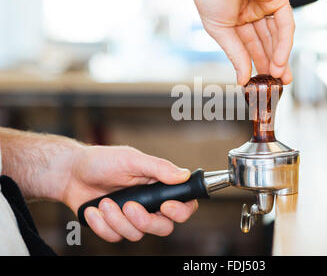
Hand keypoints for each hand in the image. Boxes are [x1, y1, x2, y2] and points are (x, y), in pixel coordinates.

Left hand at [62, 145, 197, 241]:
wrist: (70, 174)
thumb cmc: (101, 161)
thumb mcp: (131, 159)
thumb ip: (159, 168)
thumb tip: (184, 175)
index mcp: (159, 185)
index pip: (184, 204)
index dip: (180, 211)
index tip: (165, 206)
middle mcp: (150, 204)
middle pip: (164, 227)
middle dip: (145, 221)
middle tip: (128, 206)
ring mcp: (132, 217)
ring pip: (137, 234)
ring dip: (117, 219)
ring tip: (104, 202)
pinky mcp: (115, 227)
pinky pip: (115, 237)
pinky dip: (102, 224)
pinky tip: (94, 209)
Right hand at [186, 0, 294, 84]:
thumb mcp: (220, 30)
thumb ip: (235, 54)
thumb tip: (243, 78)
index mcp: (235, 21)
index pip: (249, 47)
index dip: (254, 65)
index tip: (257, 83)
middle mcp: (252, 14)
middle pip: (266, 44)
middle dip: (271, 65)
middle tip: (276, 84)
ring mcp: (266, 6)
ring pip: (277, 37)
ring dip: (279, 58)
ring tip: (279, 77)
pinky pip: (284, 24)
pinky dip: (284, 44)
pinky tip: (279, 60)